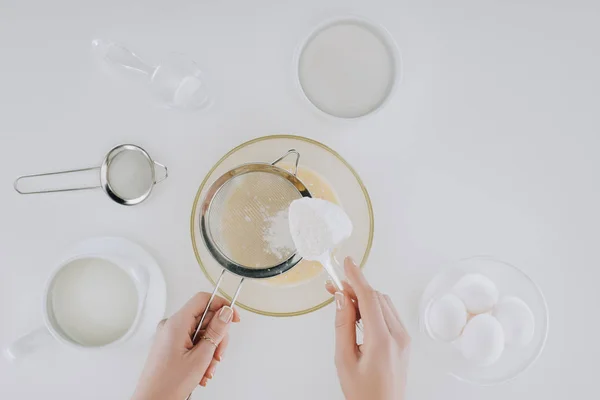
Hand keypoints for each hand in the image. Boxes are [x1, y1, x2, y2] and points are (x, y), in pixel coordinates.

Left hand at [132, 292, 240, 399]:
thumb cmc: (168, 384)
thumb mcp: (200, 357)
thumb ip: (216, 331)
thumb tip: (226, 313)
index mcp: (176, 323)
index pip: (203, 299)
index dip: (221, 305)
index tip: (234, 318)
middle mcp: (171, 326)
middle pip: (205, 319)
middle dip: (216, 338)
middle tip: (217, 355)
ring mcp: (170, 336)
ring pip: (201, 333)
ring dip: (209, 351)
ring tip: (207, 369)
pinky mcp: (171, 346)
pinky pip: (193, 342)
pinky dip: (201, 355)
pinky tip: (201, 371)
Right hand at [326, 258, 409, 399]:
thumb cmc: (363, 393)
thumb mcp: (344, 360)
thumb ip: (343, 326)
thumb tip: (341, 299)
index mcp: (382, 341)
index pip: (369, 298)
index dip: (357, 277)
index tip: (347, 262)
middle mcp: (398, 336)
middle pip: (377, 298)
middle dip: (356, 289)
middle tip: (334, 288)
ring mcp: (404, 339)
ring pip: (384, 304)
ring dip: (364, 298)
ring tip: (343, 302)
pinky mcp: (404, 342)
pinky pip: (389, 315)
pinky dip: (373, 308)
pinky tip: (358, 314)